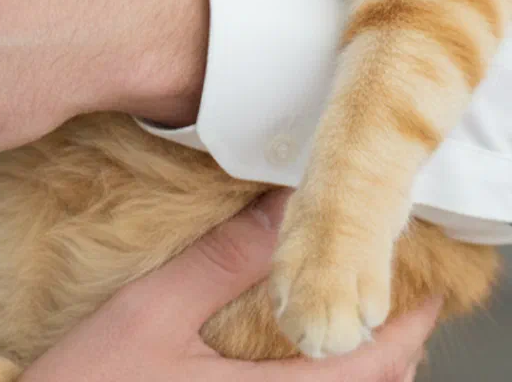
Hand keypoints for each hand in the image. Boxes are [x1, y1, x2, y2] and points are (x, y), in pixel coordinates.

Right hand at [19, 192, 435, 381]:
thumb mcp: (153, 311)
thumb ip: (221, 263)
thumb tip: (277, 208)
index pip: (364, 369)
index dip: (404, 330)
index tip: (419, 292)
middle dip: (389, 354)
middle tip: (385, 301)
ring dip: (357, 376)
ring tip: (351, 331)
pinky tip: (297, 368)